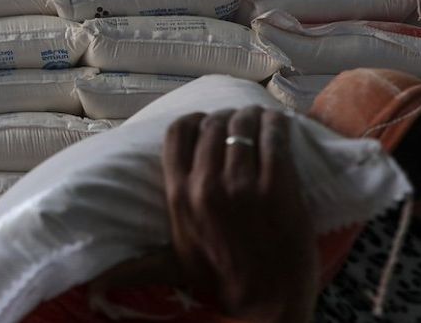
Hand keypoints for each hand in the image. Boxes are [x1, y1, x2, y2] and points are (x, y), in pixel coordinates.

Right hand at [163, 107, 317, 322]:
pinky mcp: (278, 187)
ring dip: (253, 116)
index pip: (177, 133)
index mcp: (179, 197)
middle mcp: (206, 185)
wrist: (268, 305)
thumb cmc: (222, 281)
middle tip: (239, 121)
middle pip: (213, 125)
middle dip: (227, 117)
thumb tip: (141, 218)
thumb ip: (161, 226)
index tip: (206, 122)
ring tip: (260, 119)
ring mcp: (244, 184)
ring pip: (244, 126)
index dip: (194, 120)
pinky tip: (279, 124)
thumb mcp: (178, 252)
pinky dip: (276, 125)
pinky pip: (275, 139)